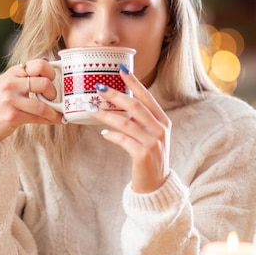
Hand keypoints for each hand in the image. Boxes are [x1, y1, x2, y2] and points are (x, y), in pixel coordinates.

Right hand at [0, 60, 62, 140]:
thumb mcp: (9, 84)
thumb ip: (26, 78)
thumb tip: (51, 74)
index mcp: (12, 73)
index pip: (40, 65)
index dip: (51, 73)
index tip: (52, 80)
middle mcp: (10, 83)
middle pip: (44, 84)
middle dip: (53, 93)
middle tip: (52, 99)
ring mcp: (10, 100)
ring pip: (43, 105)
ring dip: (54, 112)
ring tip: (56, 114)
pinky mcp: (12, 116)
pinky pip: (38, 118)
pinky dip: (50, 120)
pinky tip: (54, 121)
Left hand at [93, 71, 170, 193]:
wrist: (157, 184)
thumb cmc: (151, 157)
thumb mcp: (152, 135)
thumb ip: (141, 120)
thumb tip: (118, 103)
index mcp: (163, 121)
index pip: (147, 97)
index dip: (134, 83)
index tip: (121, 70)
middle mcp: (160, 129)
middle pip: (135, 106)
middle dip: (115, 95)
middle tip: (99, 87)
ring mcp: (152, 142)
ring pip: (126, 122)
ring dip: (106, 114)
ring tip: (91, 109)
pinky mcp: (142, 155)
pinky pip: (123, 140)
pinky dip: (111, 135)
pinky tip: (103, 134)